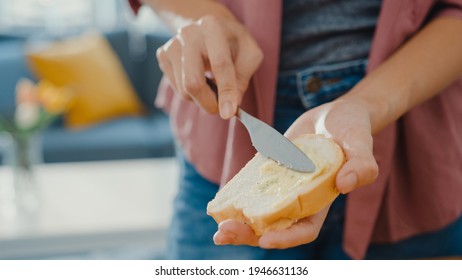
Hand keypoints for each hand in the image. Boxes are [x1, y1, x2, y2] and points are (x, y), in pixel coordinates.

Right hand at [156, 15, 262, 118]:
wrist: (209, 28)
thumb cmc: (233, 42)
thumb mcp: (250, 54)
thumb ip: (243, 78)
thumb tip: (231, 104)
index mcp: (213, 27)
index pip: (220, 64)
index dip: (226, 91)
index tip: (228, 113)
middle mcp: (188, 33)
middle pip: (193, 83)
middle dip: (209, 103)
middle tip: (222, 109)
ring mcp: (172, 44)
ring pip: (184, 90)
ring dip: (202, 98)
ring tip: (213, 85)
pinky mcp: (163, 56)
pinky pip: (176, 88)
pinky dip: (191, 93)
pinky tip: (200, 78)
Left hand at [214, 97, 378, 247]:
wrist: (332, 114)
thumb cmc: (352, 129)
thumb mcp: (360, 143)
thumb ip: (361, 164)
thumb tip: (345, 184)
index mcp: (321, 200)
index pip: (304, 229)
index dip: (285, 238)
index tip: (264, 239)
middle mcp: (299, 199)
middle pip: (273, 226)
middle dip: (249, 234)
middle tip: (223, 234)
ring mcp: (282, 187)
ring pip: (258, 212)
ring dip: (237, 221)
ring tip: (216, 222)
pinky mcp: (270, 172)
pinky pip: (251, 190)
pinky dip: (236, 197)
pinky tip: (219, 200)